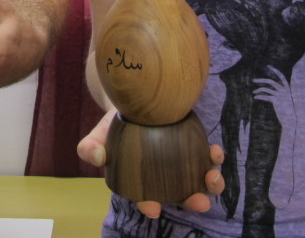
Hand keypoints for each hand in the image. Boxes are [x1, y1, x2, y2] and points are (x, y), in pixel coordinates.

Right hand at [77, 109, 224, 217]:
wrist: (133, 99)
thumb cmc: (114, 124)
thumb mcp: (98, 133)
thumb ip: (90, 147)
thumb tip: (97, 158)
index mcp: (141, 182)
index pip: (145, 198)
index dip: (149, 205)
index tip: (153, 206)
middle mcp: (164, 178)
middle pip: (180, 195)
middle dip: (192, 201)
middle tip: (199, 201)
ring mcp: (182, 163)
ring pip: (199, 181)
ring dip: (210, 184)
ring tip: (212, 177)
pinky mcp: (194, 147)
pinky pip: (207, 157)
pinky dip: (213, 158)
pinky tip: (213, 151)